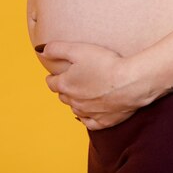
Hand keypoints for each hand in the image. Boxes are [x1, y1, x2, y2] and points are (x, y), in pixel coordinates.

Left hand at [37, 41, 153, 129]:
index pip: (51, 83)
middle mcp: (74, 102)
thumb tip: (42, 50)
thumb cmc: (105, 64)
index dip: (52, 78)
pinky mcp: (103, 121)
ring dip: (75, 102)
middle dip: (64, 89)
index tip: (53, 75)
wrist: (130, 83)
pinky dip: (87, 118)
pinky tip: (88, 115)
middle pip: (63, 96)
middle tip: (69, 82)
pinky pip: (90, 123)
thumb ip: (57, 49)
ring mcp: (89, 113)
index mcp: (66, 85)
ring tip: (80, 95)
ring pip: (75, 109)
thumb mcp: (78, 49)